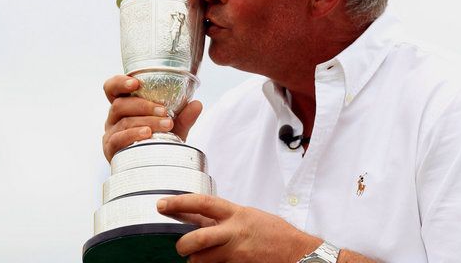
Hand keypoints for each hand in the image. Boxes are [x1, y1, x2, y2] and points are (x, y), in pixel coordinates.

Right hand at [102, 75, 202, 161]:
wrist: (153, 167)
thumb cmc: (159, 141)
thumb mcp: (173, 127)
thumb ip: (184, 116)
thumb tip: (197, 104)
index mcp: (124, 105)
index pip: (112, 88)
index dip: (120, 83)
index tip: (135, 83)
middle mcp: (114, 118)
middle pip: (120, 105)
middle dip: (144, 106)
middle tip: (164, 111)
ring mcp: (111, 133)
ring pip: (124, 122)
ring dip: (146, 121)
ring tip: (165, 125)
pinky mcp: (110, 150)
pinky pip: (118, 140)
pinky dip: (133, 135)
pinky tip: (147, 135)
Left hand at [157, 194, 320, 262]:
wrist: (299, 254)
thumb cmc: (276, 234)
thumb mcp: (250, 217)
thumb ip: (227, 218)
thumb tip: (201, 219)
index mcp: (237, 214)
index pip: (202, 204)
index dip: (179, 202)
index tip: (161, 204)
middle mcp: (234, 233)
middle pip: (196, 238)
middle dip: (182, 245)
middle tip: (180, 247)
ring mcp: (236, 254)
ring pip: (202, 261)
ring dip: (198, 261)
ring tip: (204, 258)